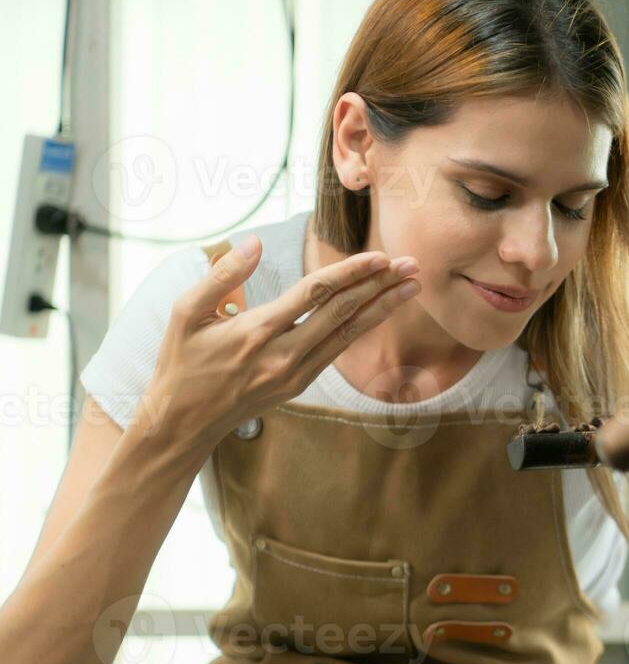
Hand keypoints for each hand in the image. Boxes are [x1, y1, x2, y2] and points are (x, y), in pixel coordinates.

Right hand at [139, 234, 420, 449]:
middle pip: (343, 313)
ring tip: (411, 285)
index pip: (314, 295)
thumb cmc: (182, 361)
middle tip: (412, 264)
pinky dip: (363, 326)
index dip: (350, 274)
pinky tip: (382, 309)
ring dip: (383, 307)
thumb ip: (221, 276)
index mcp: (256, 332)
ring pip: (349, 333)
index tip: (379, 257)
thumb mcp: (185, 313)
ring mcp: (296, 373)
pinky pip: (338, 349)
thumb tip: (254, 242)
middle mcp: (283, 354)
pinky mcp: (301, 383)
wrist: (184, 421)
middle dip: (381, 286)